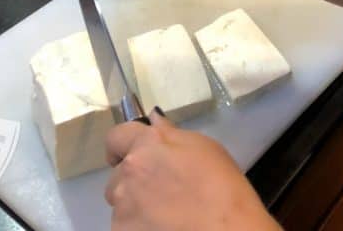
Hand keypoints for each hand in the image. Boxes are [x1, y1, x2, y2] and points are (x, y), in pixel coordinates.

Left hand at [105, 109, 278, 230]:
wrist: (226, 230)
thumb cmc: (222, 186)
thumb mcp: (205, 148)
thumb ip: (172, 135)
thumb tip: (154, 121)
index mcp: (147, 144)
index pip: (116, 137)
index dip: (122, 146)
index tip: (127, 155)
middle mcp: (128, 172)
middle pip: (118, 176)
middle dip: (133, 182)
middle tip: (160, 193)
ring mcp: (122, 207)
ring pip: (121, 205)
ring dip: (135, 207)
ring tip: (165, 216)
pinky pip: (125, 227)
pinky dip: (138, 228)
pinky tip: (163, 229)